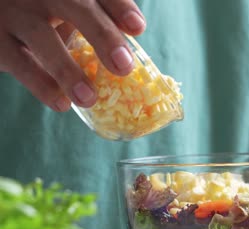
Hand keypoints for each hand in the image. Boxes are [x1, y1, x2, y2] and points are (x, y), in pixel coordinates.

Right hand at [0, 0, 145, 111]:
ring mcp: (16, 12)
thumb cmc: (45, 15)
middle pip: (76, 6)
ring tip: (89, 98)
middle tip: (123, 66)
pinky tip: (62, 103)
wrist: (0, 16)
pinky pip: (20, 63)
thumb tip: (129, 60)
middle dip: (102, 34)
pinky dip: (42, 85)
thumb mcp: (71, 12)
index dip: (119, 7)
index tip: (138, 28)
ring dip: (68, 70)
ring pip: (42, 36)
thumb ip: (99, 25)